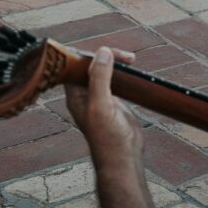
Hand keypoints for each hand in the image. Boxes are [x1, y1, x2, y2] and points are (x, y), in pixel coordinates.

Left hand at [62, 47, 141, 162]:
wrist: (123, 156)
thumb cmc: (107, 136)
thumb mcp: (101, 105)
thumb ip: (100, 78)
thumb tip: (103, 52)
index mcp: (75, 94)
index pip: (76, 65)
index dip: (88, 54)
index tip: (106, 50)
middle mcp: (86, 94)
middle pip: (91, 65)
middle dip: (106, 55)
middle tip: (126, 57)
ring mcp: (101, 96)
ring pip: (104, 70)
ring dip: (116, 62)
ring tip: (130, 60)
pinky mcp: (114, 100)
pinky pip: (116, 79)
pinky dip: (123, 72)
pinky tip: (132, 70)